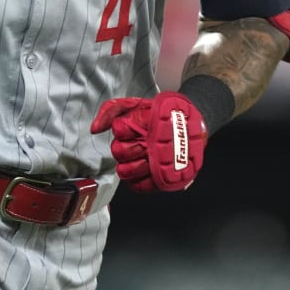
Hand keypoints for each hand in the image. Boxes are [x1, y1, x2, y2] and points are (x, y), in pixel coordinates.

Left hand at [90, 92, 205, 192]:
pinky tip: (141, 170)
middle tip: (132, 144)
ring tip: (136, 158)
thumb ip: (112, 110)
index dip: (121, 129)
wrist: (195, 125)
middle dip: (122, 148)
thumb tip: (95, 129)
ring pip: (126, 171)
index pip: (119, 130)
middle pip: (119, 151)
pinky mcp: (166, 178)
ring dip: (126, 164)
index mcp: (148, 122)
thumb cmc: (163, 114)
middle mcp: (154, 143)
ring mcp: (160, 162)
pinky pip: (139, 186)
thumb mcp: (137, 104)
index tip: (129, 128)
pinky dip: (136, 180)